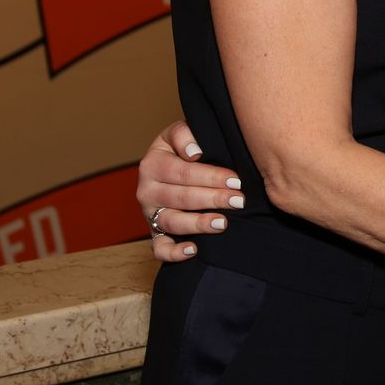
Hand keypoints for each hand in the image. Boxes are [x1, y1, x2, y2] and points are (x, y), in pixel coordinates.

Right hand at [137, 120, 244, 262]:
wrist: (170, 162)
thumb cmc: (182, 147)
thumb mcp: (178, 132)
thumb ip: (184, 134)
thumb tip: (194, 152)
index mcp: (152, 164)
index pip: (183, 173)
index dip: (211, 177)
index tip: (236, 181)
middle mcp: (147, 190)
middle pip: (181, 198)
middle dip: (213, 199)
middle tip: (238, 201)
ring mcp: (149, 214)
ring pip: (172, 222)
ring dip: (198, 224)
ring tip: (223, 223)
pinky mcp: (153, 232)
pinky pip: (159, 248)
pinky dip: (173, 252)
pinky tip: (193, 250)